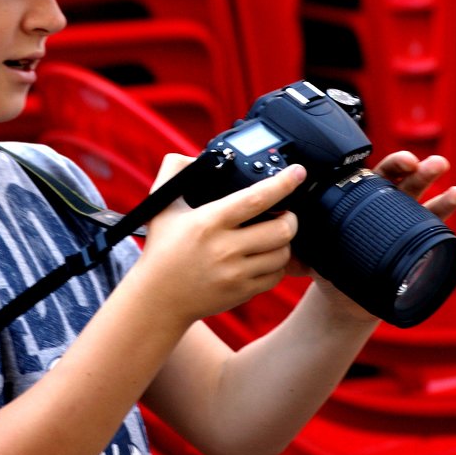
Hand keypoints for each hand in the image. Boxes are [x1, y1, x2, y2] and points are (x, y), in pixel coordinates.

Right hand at [141, 154, 305, 322]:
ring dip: (284, 241)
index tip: (298, 172)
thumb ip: (174, 172)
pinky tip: (264, 256)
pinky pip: (276, 276)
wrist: (158, 298)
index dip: (282, 183)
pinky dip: (276, 264)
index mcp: (208, 222)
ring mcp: (235, 273)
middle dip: (291, 217)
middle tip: (284, 212)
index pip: (255, 199)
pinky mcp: (242, 292)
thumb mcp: (160, 205)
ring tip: (273, 234)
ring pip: (283, 253)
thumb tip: (194, 157)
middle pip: (281, 229)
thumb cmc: (161, 249)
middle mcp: (224, 248)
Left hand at [295, 151, 455, 322]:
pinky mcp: (423, 260)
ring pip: (434, 214)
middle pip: (413, 186)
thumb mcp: (315, 249)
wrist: (344, 297)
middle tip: (436, 164)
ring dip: (447, 202)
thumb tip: (287, 230)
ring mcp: (412, 235)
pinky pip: (447, 255)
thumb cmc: (330, 265)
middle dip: (426, 172)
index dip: (397, 164)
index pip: (385, 175)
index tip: (407, 160)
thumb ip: (304, 238)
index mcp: (370, 201)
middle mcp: (395, 212)